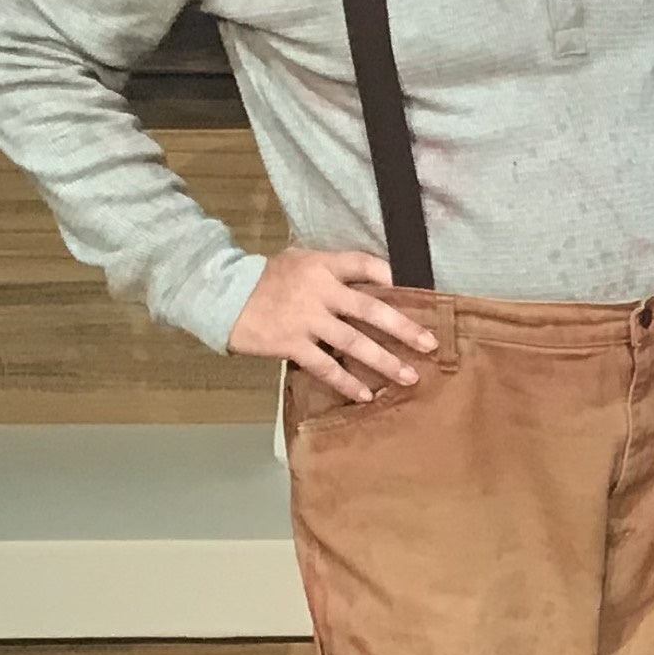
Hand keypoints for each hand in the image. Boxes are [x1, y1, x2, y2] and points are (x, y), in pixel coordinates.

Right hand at [232, 247, 436, 402]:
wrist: (222, 295)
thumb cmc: (267, 278)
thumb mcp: (300, 260)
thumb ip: (333, 269)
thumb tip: (373, 279)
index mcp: (323, 266)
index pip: (366, 264)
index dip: (394, 276)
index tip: (422, 291)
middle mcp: (320, 292)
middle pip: (371, 309)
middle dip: (404, 327)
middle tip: (431, 344)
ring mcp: (307, 320)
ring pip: (354, 343)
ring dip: (384, 361)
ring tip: (408, 376)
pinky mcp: (292, 344)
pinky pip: (325, 366)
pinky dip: (346, 382)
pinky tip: (364, 394)